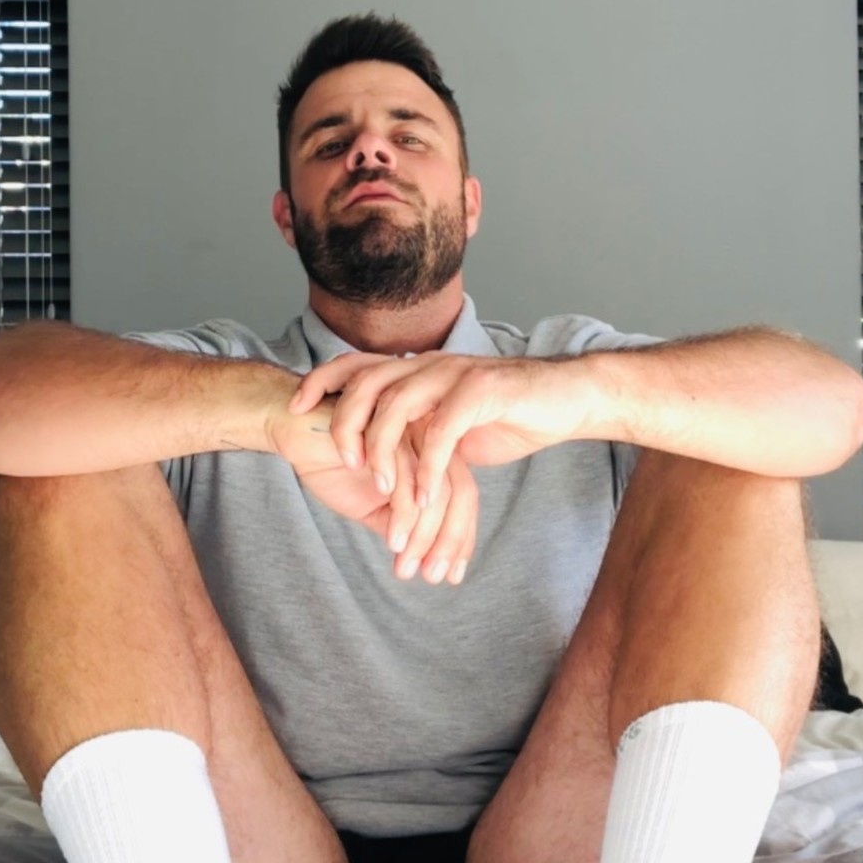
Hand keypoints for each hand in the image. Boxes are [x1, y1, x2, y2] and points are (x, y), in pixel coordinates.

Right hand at [267, 399, 476, 583]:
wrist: (294, 433)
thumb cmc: (333, 465)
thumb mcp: (371, 506)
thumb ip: (399, 526)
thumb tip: (423, 561)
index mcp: (432, 455)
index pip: (463, 497)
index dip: (461, 539)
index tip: (451, 576)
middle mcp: (428, 440)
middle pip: (460, 493)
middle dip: (449, 541)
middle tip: (432, 577)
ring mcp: (409, 432)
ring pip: (433, 489)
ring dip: (422, 535)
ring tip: (404, 565)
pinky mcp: (384, 429)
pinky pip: (403, 476)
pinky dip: (400, 512)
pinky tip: (391, 540)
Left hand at [288, 350, 593, 507]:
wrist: (567, 400)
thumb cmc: (507, 415)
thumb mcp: (449, 425)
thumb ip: (415, 433)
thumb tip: (382, 458)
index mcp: (417, 370)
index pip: (356, 365)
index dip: (321, 381)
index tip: (295, 408)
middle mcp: (430, 365)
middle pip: (367, 381)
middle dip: (344, 420)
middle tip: (341, 462)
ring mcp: (457, 375)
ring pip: (400, 401)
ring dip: (384, 447)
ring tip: (382, 488)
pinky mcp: (485, 392)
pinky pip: (445, 429)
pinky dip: (429, 467)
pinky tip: (423, 497)